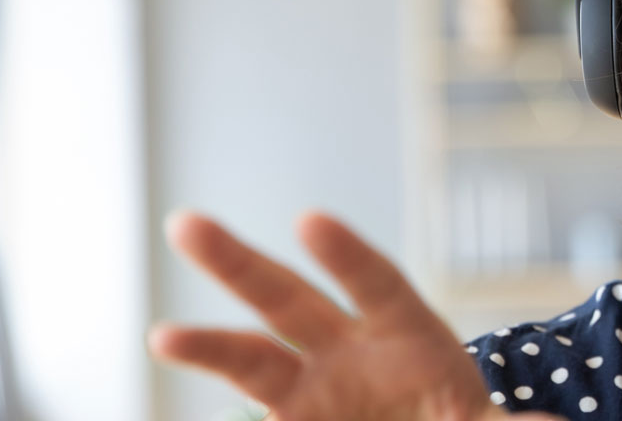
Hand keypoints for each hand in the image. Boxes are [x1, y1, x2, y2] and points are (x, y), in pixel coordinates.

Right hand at [149, 209, 560, 420]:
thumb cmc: (460, 420)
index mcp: (409, 333)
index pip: (376, 284)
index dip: (344, 255)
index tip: (311, 221)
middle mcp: (348, 349)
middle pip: (290, 298)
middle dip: (239, 263)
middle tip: (187, 223)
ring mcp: (312, 388)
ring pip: (251, 358)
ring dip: (206, 344)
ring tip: (162, 337)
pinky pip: (249, 411)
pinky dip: (216, 395)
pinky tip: (178, 375)